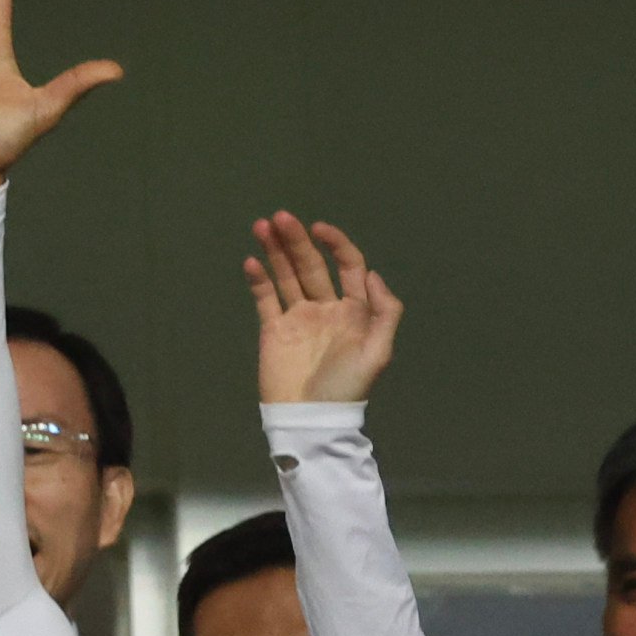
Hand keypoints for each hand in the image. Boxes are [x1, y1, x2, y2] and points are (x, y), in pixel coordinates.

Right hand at [244, 213, 401, 404]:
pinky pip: (265, 299)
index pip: (347, 265)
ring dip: (274, 250)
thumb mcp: (378, 352)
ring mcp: (297, 317)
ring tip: (261, 226)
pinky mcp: (273, 330)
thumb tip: (372, 275)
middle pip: (310, 264)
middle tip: (280, 217)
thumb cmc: (347, 387)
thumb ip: (384, 311)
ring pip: (286, 275)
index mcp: (353, 309)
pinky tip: (251, 261)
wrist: (310, 418)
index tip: (319, 229)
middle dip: (296, 239)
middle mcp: (325, 307)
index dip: (336, 244)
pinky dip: (258, 279)